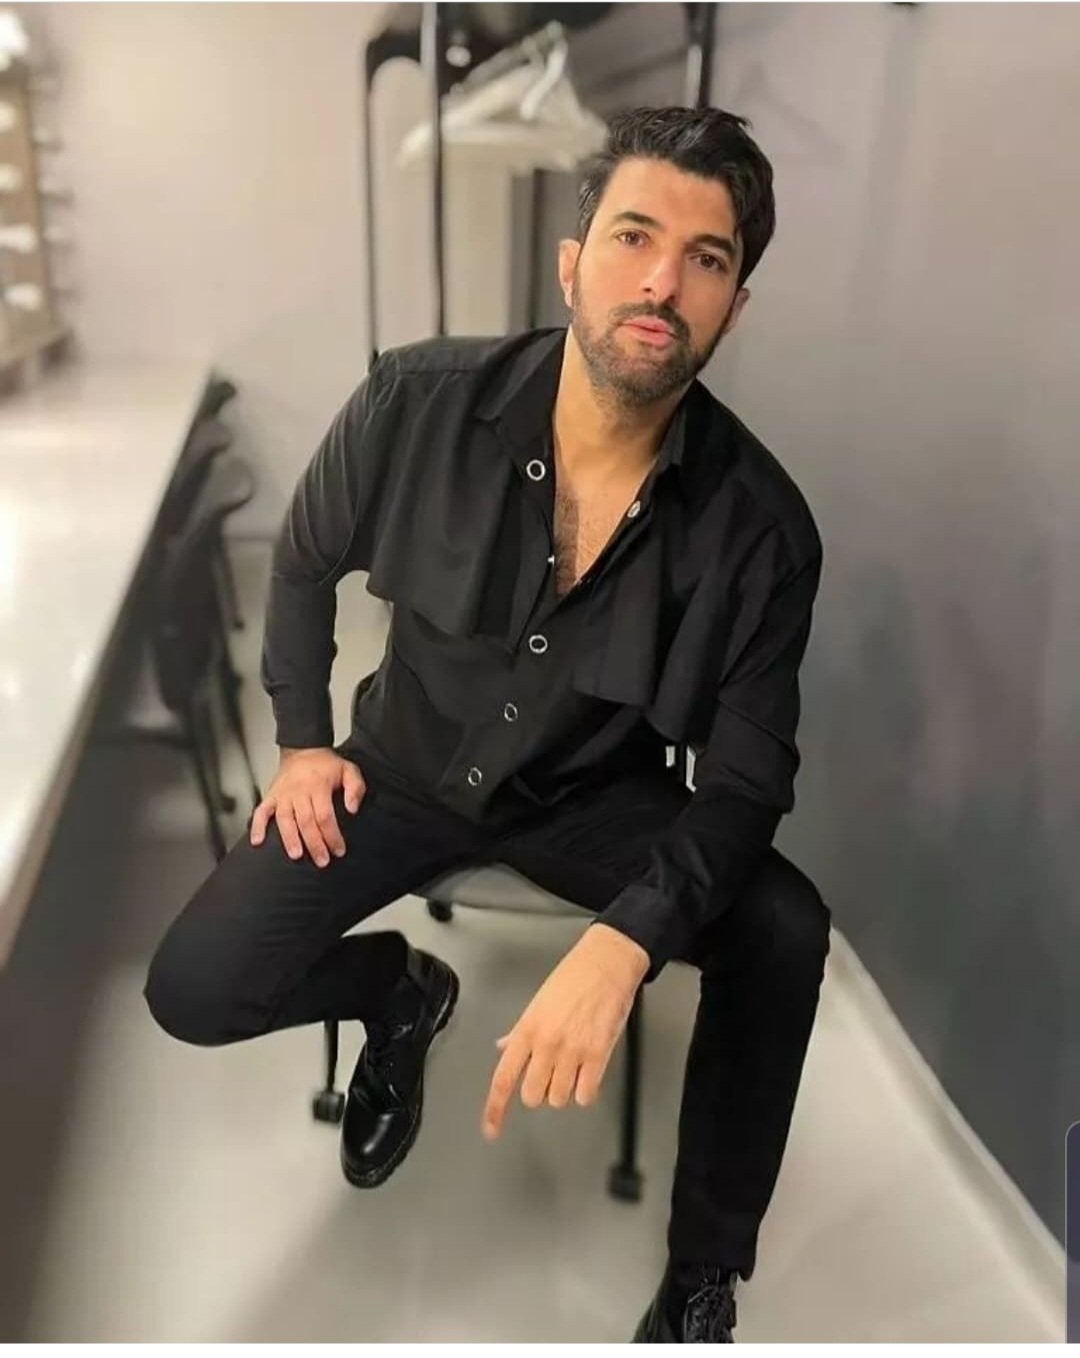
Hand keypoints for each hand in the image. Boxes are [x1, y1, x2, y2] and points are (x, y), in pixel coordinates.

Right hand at [249, 747, 366, 866]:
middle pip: (306, 821)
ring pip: (284, 820)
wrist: (303, 748)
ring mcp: (283, 795)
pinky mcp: (271, 796)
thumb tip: (352, 809)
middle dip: (315, 844)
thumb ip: (355, 788)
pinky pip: (261, 812)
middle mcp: (298, 791)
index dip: (332, 835)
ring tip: (296, 855)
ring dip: (290, 839)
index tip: (339, 850)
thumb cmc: (326, 764)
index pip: (325, 816)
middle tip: (322, 861)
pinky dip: (257, 826)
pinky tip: (257, 841)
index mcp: (318, 786)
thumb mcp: (349, 769)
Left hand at [482, 923, 648, 1140]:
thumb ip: (519, 1032)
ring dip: (564, 1090)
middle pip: (532, 1096)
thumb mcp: (537, 1003)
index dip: (495, 1109)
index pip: (503, 1078)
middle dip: (540, 1090)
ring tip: (572, 1067)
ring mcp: (572, 1050)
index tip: (492, 1130)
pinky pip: (585, 1094)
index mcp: (526, 1029)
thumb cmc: (573, 978)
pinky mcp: (598, 1054)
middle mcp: (546, 1043)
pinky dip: (585, 1091)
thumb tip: (503, 1049)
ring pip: (559, 1099)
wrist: (606, 963)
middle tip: (549, 1074)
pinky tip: (588, 1074)